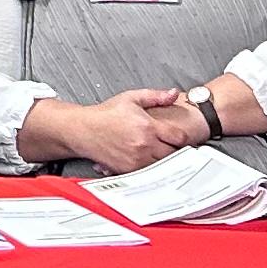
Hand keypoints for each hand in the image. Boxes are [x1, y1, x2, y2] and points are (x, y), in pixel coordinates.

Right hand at [35, 88, 197, 174]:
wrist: (82, 129)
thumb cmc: (104, 115)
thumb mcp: (131, 98)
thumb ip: (155, 96)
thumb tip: (173, 94)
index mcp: (147, 127)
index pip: (179, 138)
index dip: (184, 138)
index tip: (181, 137)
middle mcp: (143, 145)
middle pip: (174, 155)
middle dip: (176, 150)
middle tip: (173, 146)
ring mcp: (136, 160)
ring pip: (163, 166)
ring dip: (165, 161)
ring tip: (161, 153)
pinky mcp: (128, 170)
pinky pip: (148, 173)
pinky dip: (151, 168)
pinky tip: (148, 160)